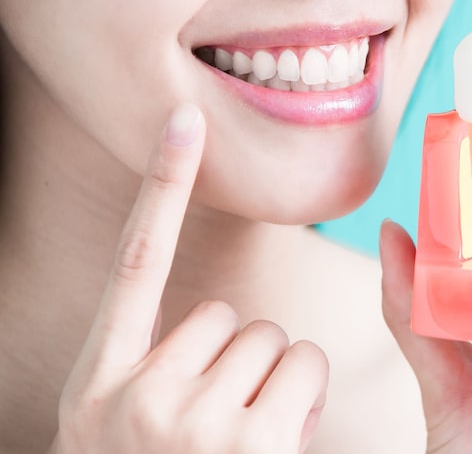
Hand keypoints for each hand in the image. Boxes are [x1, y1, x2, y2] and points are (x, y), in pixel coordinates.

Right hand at [51, 104, 327, 453]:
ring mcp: (189, 421)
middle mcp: (136, 392)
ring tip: (243, 436)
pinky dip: (299, 397)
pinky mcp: (246, 443)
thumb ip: (161, 366)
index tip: (182, 119)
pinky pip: (302, 368)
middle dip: (241, 359)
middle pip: (230, 315)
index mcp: (100, 376)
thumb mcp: (124, 423)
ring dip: (273, 380)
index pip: (135, 259)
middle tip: (221, 418)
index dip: (162, 184)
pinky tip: (270, 443)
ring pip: (272, 339)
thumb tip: (230, 327)